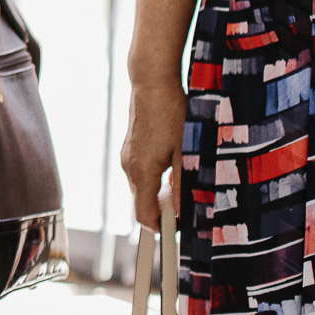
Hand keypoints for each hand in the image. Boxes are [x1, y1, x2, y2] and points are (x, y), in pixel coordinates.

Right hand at [120, 79, 187, 231]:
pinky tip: (171, 166)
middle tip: (187, 206)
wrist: (151, 82)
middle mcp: (129, 167)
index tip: (178, 232)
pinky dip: (154, 180)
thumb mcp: (185, 151)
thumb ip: (183, 185)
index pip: (144, 215)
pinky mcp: (129, 149)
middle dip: (163, 211)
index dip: (161, 228)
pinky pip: (139, 174)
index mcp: (142, 171)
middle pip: (142, 204)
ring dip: (159, 194)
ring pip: (141, 189)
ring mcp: (127, 157)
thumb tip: (184, 212)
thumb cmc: (171, 113)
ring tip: (182, 182)